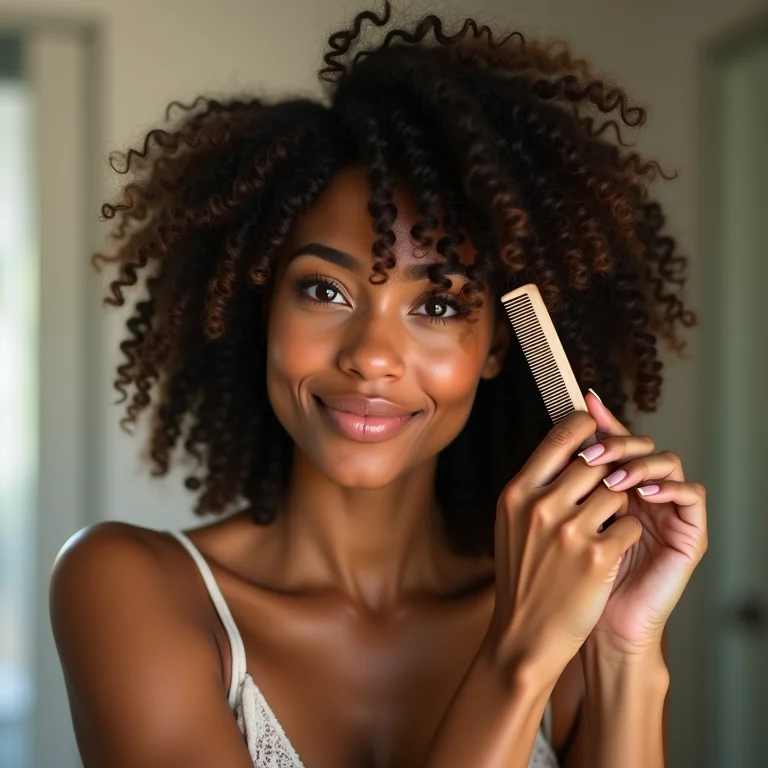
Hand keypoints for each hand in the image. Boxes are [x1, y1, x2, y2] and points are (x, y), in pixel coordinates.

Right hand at [486, 410, 642, 685]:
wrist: (524, 634)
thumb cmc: (521, 575)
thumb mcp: (513, 523)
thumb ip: (536, 484)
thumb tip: (568, 445)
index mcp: (516, 493)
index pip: (561, 436)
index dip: (586, 426)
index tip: (595, 429)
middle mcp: (541, 506)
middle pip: (594, 460)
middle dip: (606, 472)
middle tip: (604, 487)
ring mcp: (570, 531)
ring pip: (617, 490)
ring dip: (619, 505)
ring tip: (604, 525)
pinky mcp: (597, 557)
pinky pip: (628, 523)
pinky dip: (625, 533)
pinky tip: (611, 549)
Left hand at [578, 389, 707, 657]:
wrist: (589, 626)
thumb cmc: (570, 576)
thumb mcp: (559, 520)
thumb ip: (561, 481)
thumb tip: (550, 437)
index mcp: (611, 483)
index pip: (612, 439)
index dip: (601, 419)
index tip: (584, 402)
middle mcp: (640, 490)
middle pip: (640, 443)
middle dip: (616, 441)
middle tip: (591, 454)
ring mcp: (665, 509)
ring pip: (666, 461)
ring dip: (639, 463)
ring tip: (612, 480)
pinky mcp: (688, 532)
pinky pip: (690, 495)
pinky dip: (669, 488)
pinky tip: (641, 495)